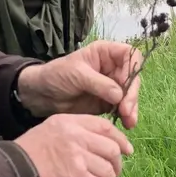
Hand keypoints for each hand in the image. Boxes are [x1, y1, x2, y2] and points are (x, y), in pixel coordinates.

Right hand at [14, 114, 133, 176]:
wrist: (12, 173)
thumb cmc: (26, 154)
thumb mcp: (48, 131)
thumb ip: (71, 133)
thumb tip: (93, 145)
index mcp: (69, 122)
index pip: (103, 126)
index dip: (119, 139)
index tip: (127, 149)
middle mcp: (76, 136)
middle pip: (110, 148)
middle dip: (118, 163)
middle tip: (115, 173)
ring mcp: (78, 157)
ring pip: (108, 169)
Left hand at [16, 41, 142, 128]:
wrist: (42, 94)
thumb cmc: (56, 75)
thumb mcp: (77, 74)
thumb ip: (99, 83)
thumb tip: (120, 95)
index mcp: (105, 53)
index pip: (130, 55)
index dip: (132, 68)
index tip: (126, 84)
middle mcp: (112, 68)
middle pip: (133, 78)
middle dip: (132, 95)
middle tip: (126, 110)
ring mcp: (111, 86)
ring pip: (130, 95)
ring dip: (132, 108)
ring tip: (129, 122)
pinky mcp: (108, 102)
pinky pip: (122, 108)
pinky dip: (126, 115)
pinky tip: (126, 124)